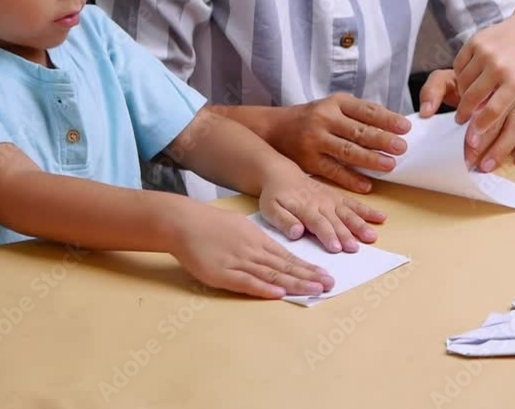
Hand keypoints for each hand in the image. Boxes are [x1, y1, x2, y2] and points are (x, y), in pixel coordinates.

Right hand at [169, 203, 335, 298]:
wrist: (184, 222)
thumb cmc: (212, 224)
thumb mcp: (242, 227)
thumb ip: (259, 241)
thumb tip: (275, 252)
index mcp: (259, 240)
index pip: (289, 257)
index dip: (308, 268)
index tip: (325, 275)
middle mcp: (253, 251)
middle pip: (286, 267)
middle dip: (309, 277)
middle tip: (330, 285)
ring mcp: (238, 262)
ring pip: (272, 275)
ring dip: (295, 284)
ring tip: (315, 290)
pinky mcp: (221, 274)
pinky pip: (246, 283)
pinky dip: (264, 289)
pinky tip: (279, 294)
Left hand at [259, 166, 387, 252]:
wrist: (282, 174)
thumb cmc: (275, 196)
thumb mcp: (270, 209)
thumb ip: (283, 221)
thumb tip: (296, 233)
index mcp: (304, 208)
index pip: (318, 224)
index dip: (328, 236)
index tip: (336, 248)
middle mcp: (321, 204)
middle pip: (336, 222)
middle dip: (346, 235)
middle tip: (355, 248)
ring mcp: (332, 200)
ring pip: (349, 214)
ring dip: (361, 225)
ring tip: (372, 236)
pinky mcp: (338, 198)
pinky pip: (355, 205)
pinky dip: (368, 211)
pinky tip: (381, 218)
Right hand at [268, 94, 410, 193]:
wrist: (275, 129)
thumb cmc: (315, 118)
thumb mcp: (334, 107)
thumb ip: (360, 115)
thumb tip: (393, 127)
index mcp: (336, 103)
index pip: (366, 110)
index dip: (387, 119)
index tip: (405, 128)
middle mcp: (325, 119)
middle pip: (358, 131)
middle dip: (382, 140)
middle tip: (402, 147)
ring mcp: (315, 140)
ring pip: (347, 151)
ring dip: (370, 160)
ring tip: (390, 165)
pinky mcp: (309, 160)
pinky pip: (333, 171)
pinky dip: (351, 179)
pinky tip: (367, 185)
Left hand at [420, 70, 514, 171]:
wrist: (480, 83)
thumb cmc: (461, 86)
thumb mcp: (444, 81)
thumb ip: (432, 91)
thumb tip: (426, 112)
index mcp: (485, 88)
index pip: (485, 105)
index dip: (477, 125)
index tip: (467, 140)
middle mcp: (503, 98)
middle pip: (502, 119)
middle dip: (487, 142)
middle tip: (472, 159)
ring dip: (503, 148)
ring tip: (487, 165)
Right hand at [453, 17, 514, 134]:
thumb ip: (503, 102)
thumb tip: (478, 121)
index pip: (493, 111)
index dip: (480, 126)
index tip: (472, 135)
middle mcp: (500, 66)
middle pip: (473, 98)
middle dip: (464, 113)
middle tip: (460, 119)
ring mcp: (486, 52)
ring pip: (462, 82)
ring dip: (462, 93)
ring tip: (465, 98)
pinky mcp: (475, 41)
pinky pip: (458, 65)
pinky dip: (460, 75)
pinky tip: (466, 79)